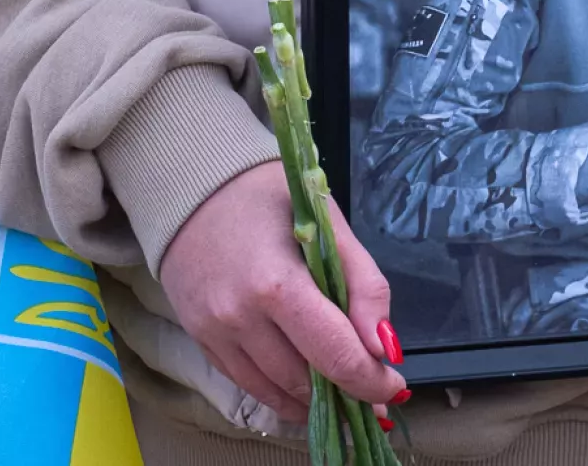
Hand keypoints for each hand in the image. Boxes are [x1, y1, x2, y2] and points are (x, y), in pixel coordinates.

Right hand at [160, 162, 405, 421]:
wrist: (193, 186)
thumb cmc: (268, 196)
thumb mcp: (327, 222)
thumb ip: (364, 283)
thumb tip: (385, 347)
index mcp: (277, 283)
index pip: (334, 354)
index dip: (370, 380)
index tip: (393, 386)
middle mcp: (241, 318)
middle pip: (305, 381)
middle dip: (346, 393)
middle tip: (373, 396)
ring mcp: (216, 335)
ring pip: (276, 392)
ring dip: (313, 400)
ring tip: (342, 395)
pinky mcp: (201, 342)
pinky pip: (248, 385)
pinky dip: (280, 394)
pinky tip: (302, 390)